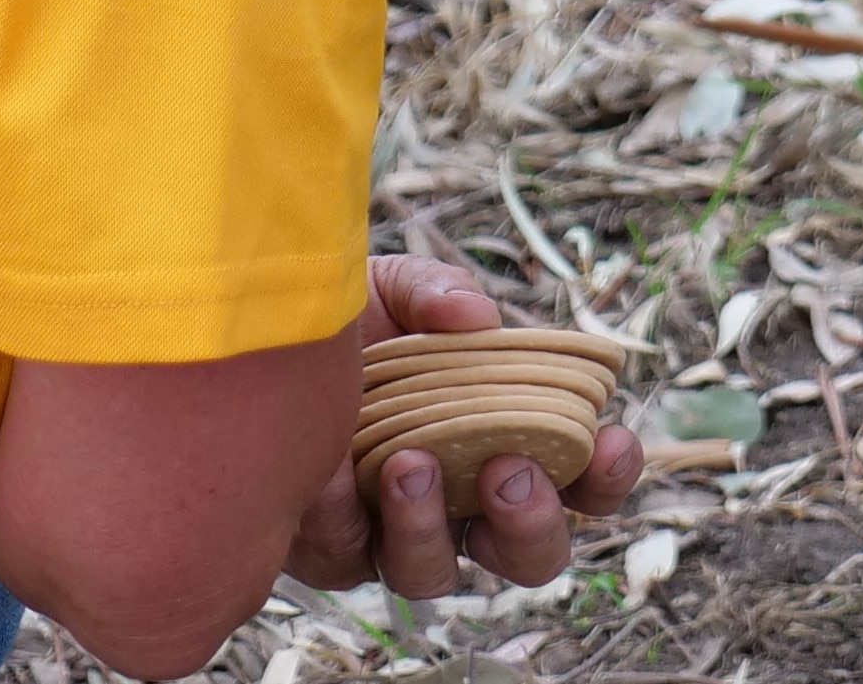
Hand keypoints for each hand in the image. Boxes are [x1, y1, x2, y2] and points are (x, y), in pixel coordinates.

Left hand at [280, 256, 646, 598]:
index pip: (583, 477)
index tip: (610, 438)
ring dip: (429, 527)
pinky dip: (346, 510)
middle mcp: (463, 503)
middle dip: (530, 523)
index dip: (608, 472)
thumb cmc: (344, 320)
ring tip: (408, 462)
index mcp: (506, 437)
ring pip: (436, 575)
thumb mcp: (394, 287)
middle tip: (507, 469)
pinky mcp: (334, 551)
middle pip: (530, 555)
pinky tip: (334, 461)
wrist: (253, 345)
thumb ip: (439, 293)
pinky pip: (349, 553)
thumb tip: (478, 320)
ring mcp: (400, 534)